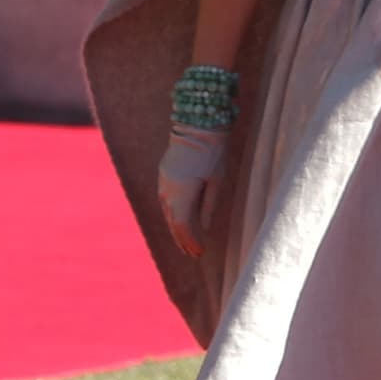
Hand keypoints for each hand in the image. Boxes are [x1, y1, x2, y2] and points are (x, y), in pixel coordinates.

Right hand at [158, 125, 228, 258]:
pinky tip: (180, 222)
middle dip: (183, 240)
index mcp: (182, 194)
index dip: (191, 242)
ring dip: (177, 230)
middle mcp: (168, 191)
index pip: (184, 227)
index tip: (200, 253)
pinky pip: (166, 203)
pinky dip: (174, 216)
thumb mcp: (217, 182)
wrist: (196, 125)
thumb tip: (204, 229)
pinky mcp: (163, 175)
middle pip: (174, 223)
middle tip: (194, 255)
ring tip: (187, 244)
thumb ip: (209, 207)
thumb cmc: (212, 153)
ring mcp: (163, 183)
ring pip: (168, 214)